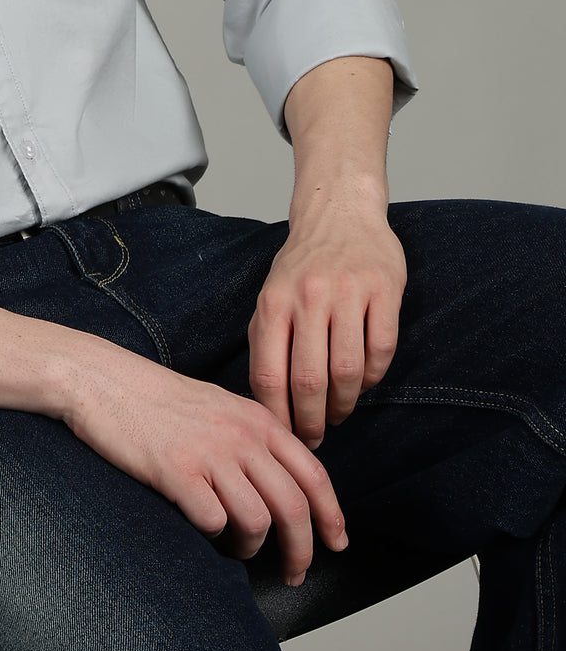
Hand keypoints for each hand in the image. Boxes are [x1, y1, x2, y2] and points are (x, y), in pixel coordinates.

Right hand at [62, 344, 346, 585]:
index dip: (332, 516)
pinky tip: (201, 529)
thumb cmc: (157, 399)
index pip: (313, 474)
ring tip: (233, 547)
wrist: (104, 380)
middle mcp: (240, 435)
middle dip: (301, 551)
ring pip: (257, 521)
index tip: (338, 544)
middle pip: (293, 507)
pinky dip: (213, 537)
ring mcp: (209, 453)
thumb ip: (253, 437)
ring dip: (250, 547)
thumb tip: (281, 483)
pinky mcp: (176, 472)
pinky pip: (213, 522)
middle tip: (294, 573)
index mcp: (256, 419)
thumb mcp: (219, 405)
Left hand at [248, 206, 406, 448]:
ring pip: (348, 371)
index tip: (286, 437)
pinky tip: (364, 380)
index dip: (278, 416)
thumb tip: (268, 402)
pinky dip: (373, 376)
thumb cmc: (303, 265)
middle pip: (309, 380)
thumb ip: (266, 340)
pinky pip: (381, 350)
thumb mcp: (271, 295)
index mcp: (274, 302)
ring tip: (339, 411)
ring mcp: (349, 291)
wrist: (340, 213)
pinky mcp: (384, 289)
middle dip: (312, 420)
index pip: (269, 375)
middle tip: (316, 436)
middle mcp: (309, 296)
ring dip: (345, 403)